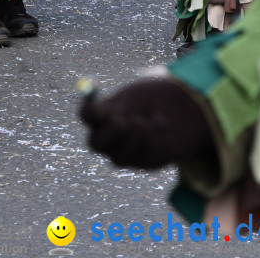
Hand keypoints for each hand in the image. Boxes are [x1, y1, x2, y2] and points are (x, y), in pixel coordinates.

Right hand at [79, 78, 213, 168]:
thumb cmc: (147, 100)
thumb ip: (120, 109)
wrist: (173, 109)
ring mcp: (121, 153)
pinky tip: (161, 124)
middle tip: (123, 122)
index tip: (102, 107)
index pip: (86, 115)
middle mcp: (105, 138)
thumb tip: (107, 113)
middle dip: (110, 133)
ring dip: (135, 136)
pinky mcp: (140, 162)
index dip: (89, 111)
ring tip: (145, 120)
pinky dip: (154, 136)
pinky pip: (143, 156)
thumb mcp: (133, 98)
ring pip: (119, 156)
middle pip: (94, 144)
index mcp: (100, 115)